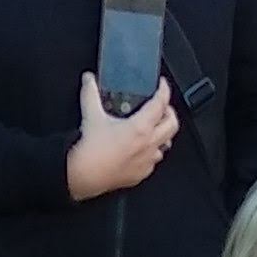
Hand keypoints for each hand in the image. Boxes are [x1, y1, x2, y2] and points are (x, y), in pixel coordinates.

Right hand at [62, 72, 180, 201]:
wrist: (84, 177)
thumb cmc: (90, 151)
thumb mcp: (91, 115)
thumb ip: (90, 93)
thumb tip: (89, 80)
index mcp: (140, 127)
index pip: (161, 103)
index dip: (164, 90)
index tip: (163, 85)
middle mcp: (148, 144)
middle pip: (172, 124)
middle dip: (169, 112)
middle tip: (162, 106)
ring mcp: (146, 160)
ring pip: (165, 144)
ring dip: (162, 133)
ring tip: (154, 128)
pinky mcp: (141, 173)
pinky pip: (153, 160)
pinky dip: (151, 151)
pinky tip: (142, 148)